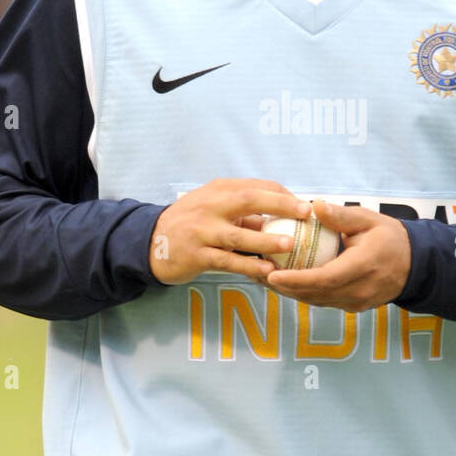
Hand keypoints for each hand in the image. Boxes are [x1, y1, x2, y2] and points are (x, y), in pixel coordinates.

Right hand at [149, 178, 310, 283]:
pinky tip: (267, 269)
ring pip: (238, 234)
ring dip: (266, 239)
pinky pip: (227, 260)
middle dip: (280, 204)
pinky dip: (248, 264)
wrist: (150, 242)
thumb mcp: (214, 208)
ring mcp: (202, 230)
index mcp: (218, 190)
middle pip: (248, 200)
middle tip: (305, 213)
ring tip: (290, 245)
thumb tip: (282, 218)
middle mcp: (210, 206)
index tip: (304, 206)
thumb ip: (243, 212)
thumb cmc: (191, 224)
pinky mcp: (196, 255)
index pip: (255, 186)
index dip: (282, 194)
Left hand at [261, 199, 411, 310]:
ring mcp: (357, 302)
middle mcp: (359, 290)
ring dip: (290, 292)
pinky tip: (287, 283)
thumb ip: (341, 216)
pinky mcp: (354, 307)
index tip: (271, 274)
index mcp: (362, 266)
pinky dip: (304, 293)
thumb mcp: (368, 219)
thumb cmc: (390, 237)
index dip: (295, 279)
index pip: (323, 278)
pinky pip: (324, 302)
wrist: (416, 264)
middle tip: (258, 274)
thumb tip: (314, 205)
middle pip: (314, 294)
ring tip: (266, 279)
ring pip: (316, 301)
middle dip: (284, 287)